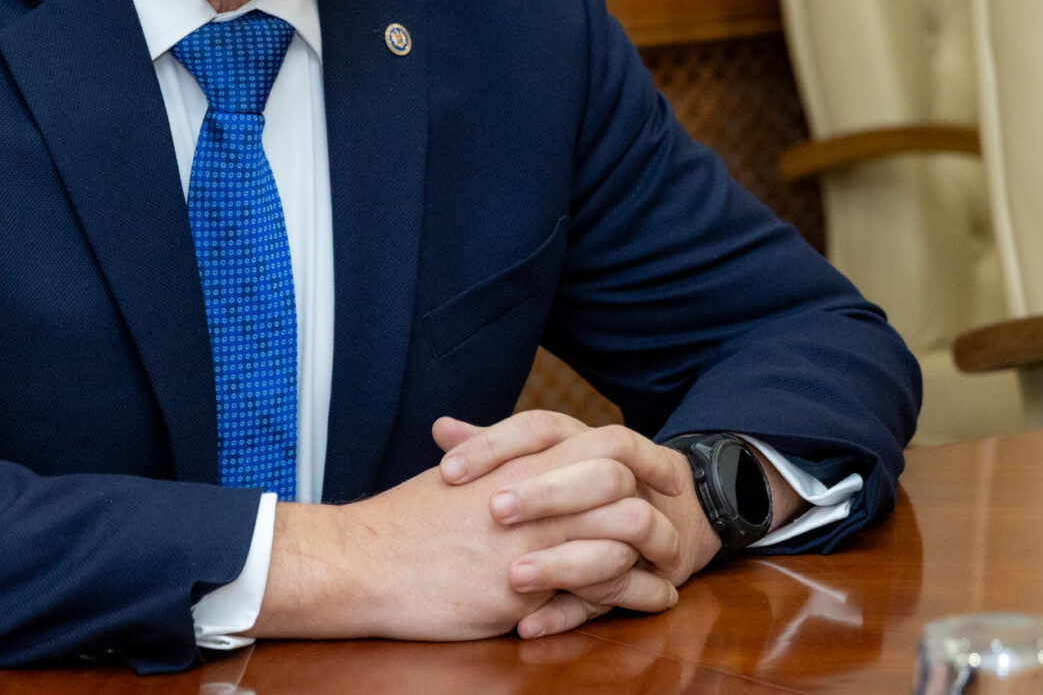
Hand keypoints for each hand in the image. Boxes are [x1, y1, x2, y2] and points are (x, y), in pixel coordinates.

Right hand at [248, 446, 678, 641]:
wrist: (362, 562)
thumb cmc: (403, 524)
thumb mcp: (458, 478)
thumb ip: (496, 459)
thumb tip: (522, 450)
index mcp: (519, 461)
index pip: (603, 442)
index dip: (640, 455)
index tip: (660, 471)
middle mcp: (533, 493)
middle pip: (623, 479)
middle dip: (660, 497)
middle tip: (680, 513)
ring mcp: (532, 540)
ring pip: (621, 532)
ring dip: (653, 550)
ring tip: (669, 566)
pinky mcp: (524, 589)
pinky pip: (598, 588)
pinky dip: (630, 594)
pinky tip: (644, 600)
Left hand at [432, 410, 722, 636]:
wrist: (670, 515)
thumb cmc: (580, 489)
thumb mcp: (539, 462)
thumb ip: (493, 448)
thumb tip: (441, 426)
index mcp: (583, 441)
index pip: (543, 426)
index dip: (496, 444)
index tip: (448, 470)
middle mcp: (619, 476)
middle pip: (596, 473)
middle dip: (547, 493)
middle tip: (495, 511)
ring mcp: (642, 524)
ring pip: (622, 531)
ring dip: (565, 559)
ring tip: (514, 577)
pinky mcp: (649, 574)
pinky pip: (619, 594)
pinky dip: (571, 612)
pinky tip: (526, 625)